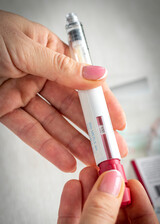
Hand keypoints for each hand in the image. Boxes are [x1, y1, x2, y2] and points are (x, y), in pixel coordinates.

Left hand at [0, 10, 126, 171]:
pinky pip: (29, 131)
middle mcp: (40, 76)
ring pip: (53, 124)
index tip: (117, 120)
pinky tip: (63, 158)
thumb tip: (97, 75)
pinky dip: (46, 146)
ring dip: (72, 143)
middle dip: (92, 128)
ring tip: (90, 158)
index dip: (103, 102)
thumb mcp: (27, 46)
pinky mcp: (7, 110)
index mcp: (50, 55)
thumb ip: (62, 66)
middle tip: (108, 146)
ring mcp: (24, 95)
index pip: (83, 82)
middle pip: (71, 107)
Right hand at [56, 167, 159, 223]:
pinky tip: (71, 189)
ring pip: (92, 221)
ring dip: (88, 194)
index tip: (129, 181)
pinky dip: (71, 207)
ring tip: (86, 173)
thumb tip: (111, 183)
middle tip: (104, 172)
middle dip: (108, 192)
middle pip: (116, 221)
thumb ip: (99, 215)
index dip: (139, 203)